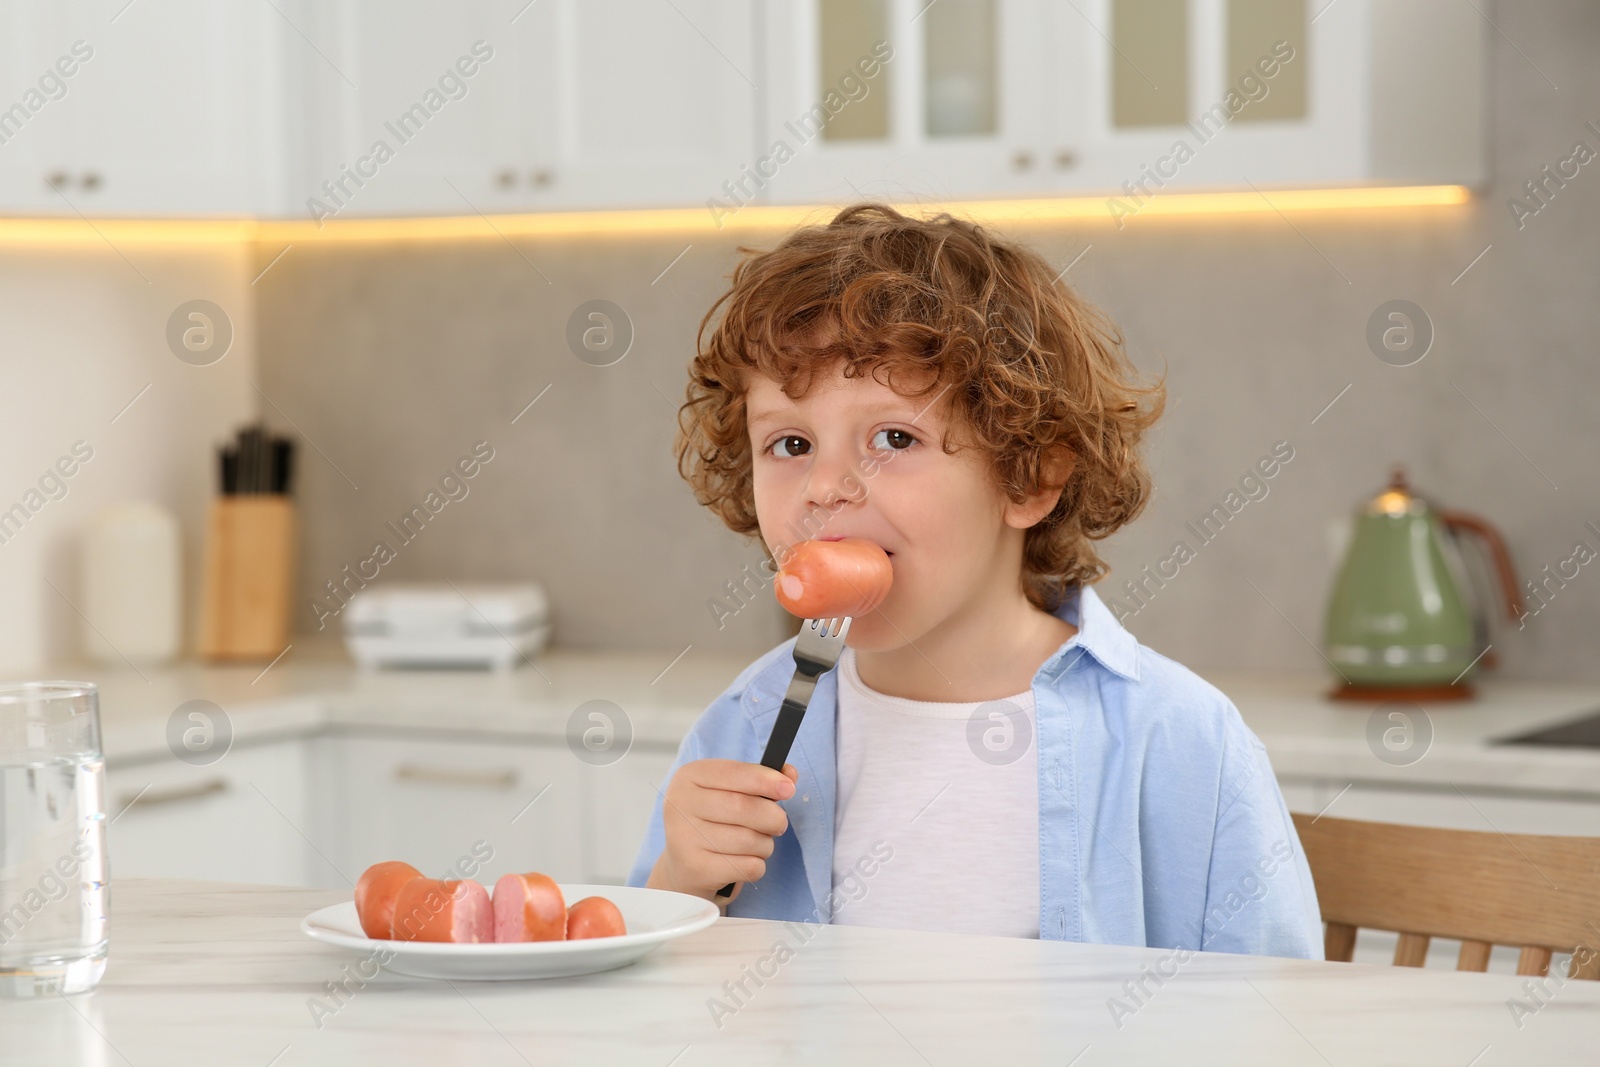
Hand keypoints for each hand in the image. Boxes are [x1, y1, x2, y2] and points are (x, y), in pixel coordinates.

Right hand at [646, 759, 798, 904]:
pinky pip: (748, 866)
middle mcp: (679, 804)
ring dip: (765, 845)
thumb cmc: (713, 822)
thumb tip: (789, 774)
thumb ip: (760, 779)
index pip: (734, 773)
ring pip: (749, 840)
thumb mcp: (730, 792)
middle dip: (773, 817)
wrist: (684, 867)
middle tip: (779, 823)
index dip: (766, 780)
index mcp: (689, 777)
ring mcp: (684, 837)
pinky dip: (756, 866)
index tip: (789, 789)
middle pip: (743, 807)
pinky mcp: (695, 868)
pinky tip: (743, 862)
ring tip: (757, 844)